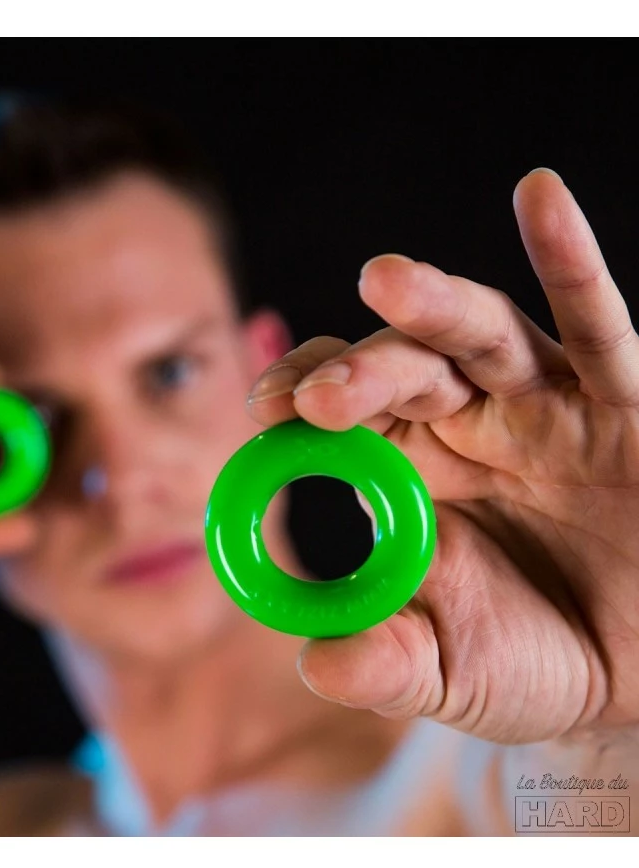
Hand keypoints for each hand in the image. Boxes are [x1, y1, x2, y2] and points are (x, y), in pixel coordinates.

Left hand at [246, 168, 638, 745]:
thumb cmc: (539, 663)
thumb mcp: (452, 672)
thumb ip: (386, 663)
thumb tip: (314, 660)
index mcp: (415, 468)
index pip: (346, 411)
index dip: (306, 399)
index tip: (264, 411)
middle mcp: (472, 421)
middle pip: (405, 366)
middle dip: (360, 370)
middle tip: (315, 398)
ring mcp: (547, 404)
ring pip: (485, 335)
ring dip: (434, 304)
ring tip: (382, 277)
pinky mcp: (624, 403)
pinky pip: (601, 327)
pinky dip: (572, 261)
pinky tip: (540, 195)